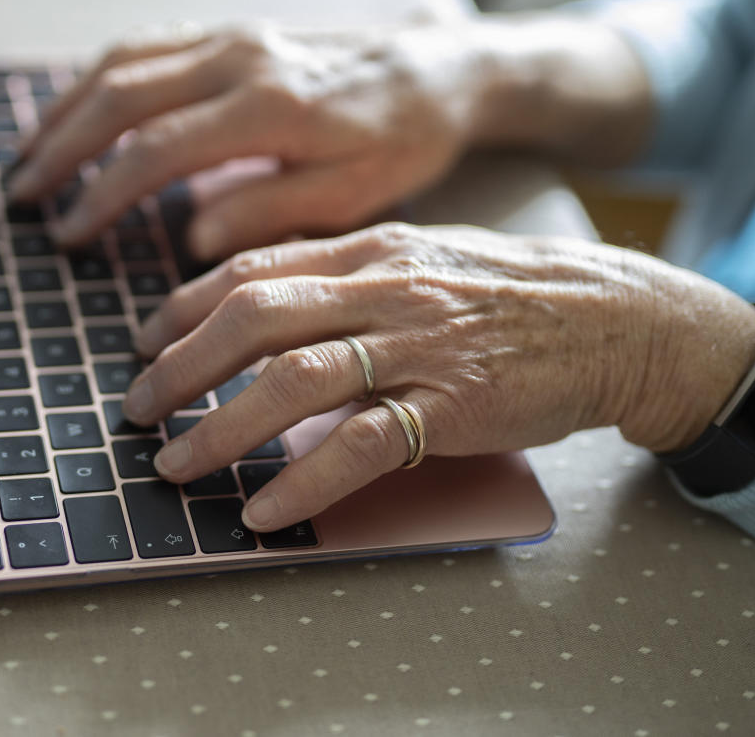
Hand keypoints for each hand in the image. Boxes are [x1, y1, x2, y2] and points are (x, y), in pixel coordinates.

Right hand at [7, 22, 488, 258]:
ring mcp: (233, 38)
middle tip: (21, 194)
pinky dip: (103, 77)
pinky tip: (82, 109)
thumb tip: (192, 238)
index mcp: (266, 109)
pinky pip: (150, 44)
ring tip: (31, 154)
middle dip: (60, 146)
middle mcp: (239, 60)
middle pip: (120, 95)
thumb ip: (268, 214)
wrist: (439, 70)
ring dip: (68, 107)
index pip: (155, 150)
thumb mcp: (350, 195)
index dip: (101, 194)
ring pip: (124, 62)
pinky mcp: (234, 32)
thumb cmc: (402, 140)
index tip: (68, 233)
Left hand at [121, 223, 754, 531]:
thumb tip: (268, 305)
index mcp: (370, 248)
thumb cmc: (512, 293)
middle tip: (137, 410)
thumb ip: (348, 275)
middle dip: (180, 367)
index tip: (144, 342)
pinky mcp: (454, 405)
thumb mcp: (424, 257)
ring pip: (294, 379)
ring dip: (221, 427)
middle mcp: (384, 288)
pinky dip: (302, 478)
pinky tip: (261, 506)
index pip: (253, 268)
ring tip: (175, 465)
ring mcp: (419, 345)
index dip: (184, 306)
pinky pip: (363, 443)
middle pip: (254, 317)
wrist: (617, 318)